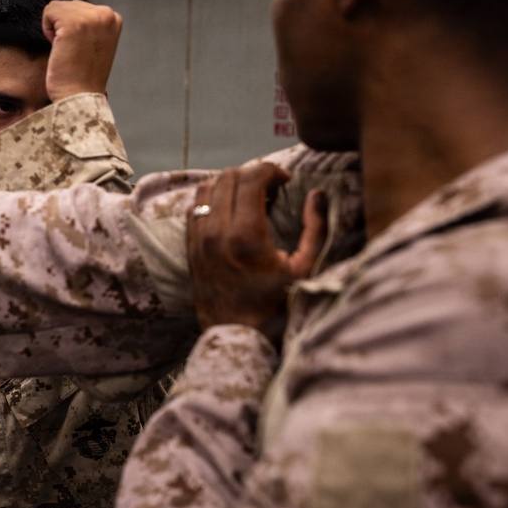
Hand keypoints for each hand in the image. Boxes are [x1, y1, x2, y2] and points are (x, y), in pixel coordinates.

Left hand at [42, 0, 121, 100]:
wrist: (80, 98)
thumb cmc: (83, 77)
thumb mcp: (95, 43)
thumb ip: (89, 24)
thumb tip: (67, 11)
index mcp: (114, 18)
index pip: (79, 8)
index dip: (74, 29)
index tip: (81, 49)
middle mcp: (106, 14)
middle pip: (68, 5)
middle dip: (64, 27)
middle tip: (73, 52)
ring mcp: (91, 17)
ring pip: (57, 8)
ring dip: (55, 29)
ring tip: (67, 50)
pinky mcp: (73, 22)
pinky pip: (48, 12)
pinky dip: (47, 30)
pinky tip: (59, 48)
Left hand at [188, 163, 326, 342]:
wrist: (239, 337)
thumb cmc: (277, 308)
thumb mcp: (304, 269)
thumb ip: (315, 228)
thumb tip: (317, 194)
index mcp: (244, 236)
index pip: (250, 178)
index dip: (271, 170)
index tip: (286, 178)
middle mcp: (216, 232)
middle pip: (227, 177)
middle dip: (252, 173)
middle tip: (272, 187)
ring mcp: (198, 239)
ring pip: (206, 188)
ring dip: (229, 184)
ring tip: (251, 197)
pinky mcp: (190, 247)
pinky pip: (195, 208)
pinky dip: (212, 199)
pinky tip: (231, 211)